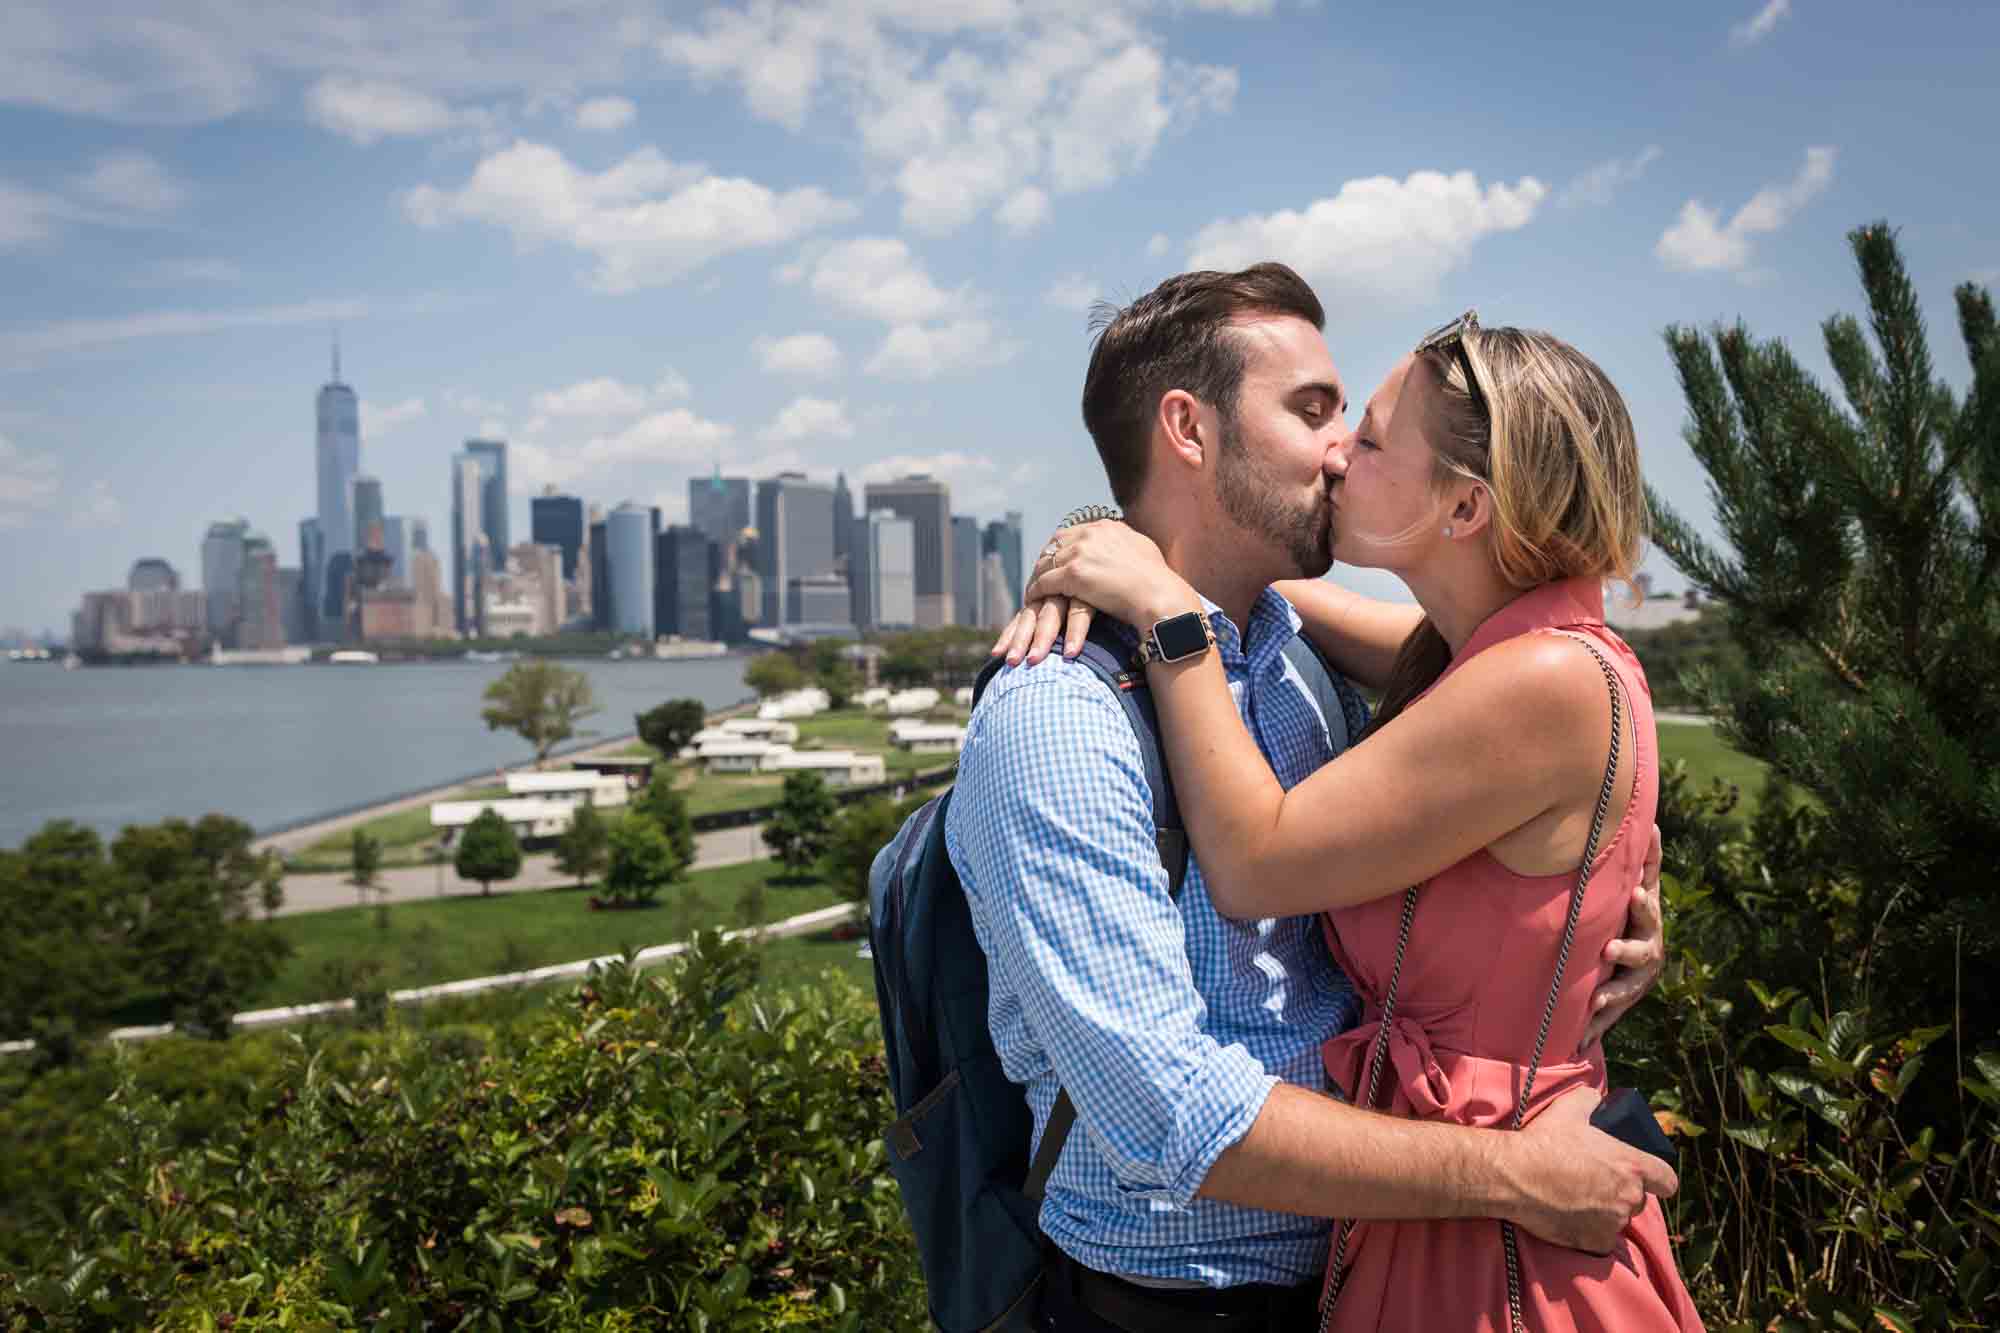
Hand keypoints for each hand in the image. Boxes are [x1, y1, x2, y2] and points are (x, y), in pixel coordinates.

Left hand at [990, 520, 1186, 666]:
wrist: (1159, 596)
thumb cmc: (1157, 582)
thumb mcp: (1142, 551)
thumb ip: (1127, 545)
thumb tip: (1127, 545)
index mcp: (1105, 527)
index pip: (1072, 533)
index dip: (1061, 548)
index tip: (1056, 560)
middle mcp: (1090, 534)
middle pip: (1055, 545)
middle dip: (1045, 560)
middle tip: (1039, 575)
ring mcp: (1080, 552)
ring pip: (1046, 563)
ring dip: (1038, 577)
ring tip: (1033, 590)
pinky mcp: (1073, 574)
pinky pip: (1045, 583)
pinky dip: (1036, 592)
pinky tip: (1032, 600)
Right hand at [1503, 1085, 1676, 1253]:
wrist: (1514, 1175)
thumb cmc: (1544, 1141)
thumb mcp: (1568, 1108)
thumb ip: (1590, 1099)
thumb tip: (1596, 1097)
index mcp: (1632, 1166)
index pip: (1668, 1181)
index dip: (1658, 1179)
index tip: (1644, 1178)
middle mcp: (1629, 1198)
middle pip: (1638, 1201)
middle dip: (1622, 1194)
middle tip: (1596, 1183)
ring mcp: (1612, 1223)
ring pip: (1617, 1221)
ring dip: (1605, 1213)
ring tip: (1577, 1200)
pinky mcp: (1594, 1242)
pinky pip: (1600, 1241)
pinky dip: (1589, 1233)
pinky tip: (1570, 1219)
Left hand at [1579, 824, 1665, 1052]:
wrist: (1619, 955)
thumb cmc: (1620, 908)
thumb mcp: (1625, 884)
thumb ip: (1638, 859)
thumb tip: (1653, 820)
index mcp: (1646, 917)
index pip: (1648, 907)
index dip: (1646, 903)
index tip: (1637, 894)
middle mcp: (1648, 949)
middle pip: (1644, 951)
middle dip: (1629, 950)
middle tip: (1610, 950)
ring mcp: (1637, 979)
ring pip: (1629, 988)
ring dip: (1613, 993)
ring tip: (1596, 998)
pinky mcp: (1620, 1001)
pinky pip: (1608, 1016)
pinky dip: (1595, 1027)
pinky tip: (1581, 1040)